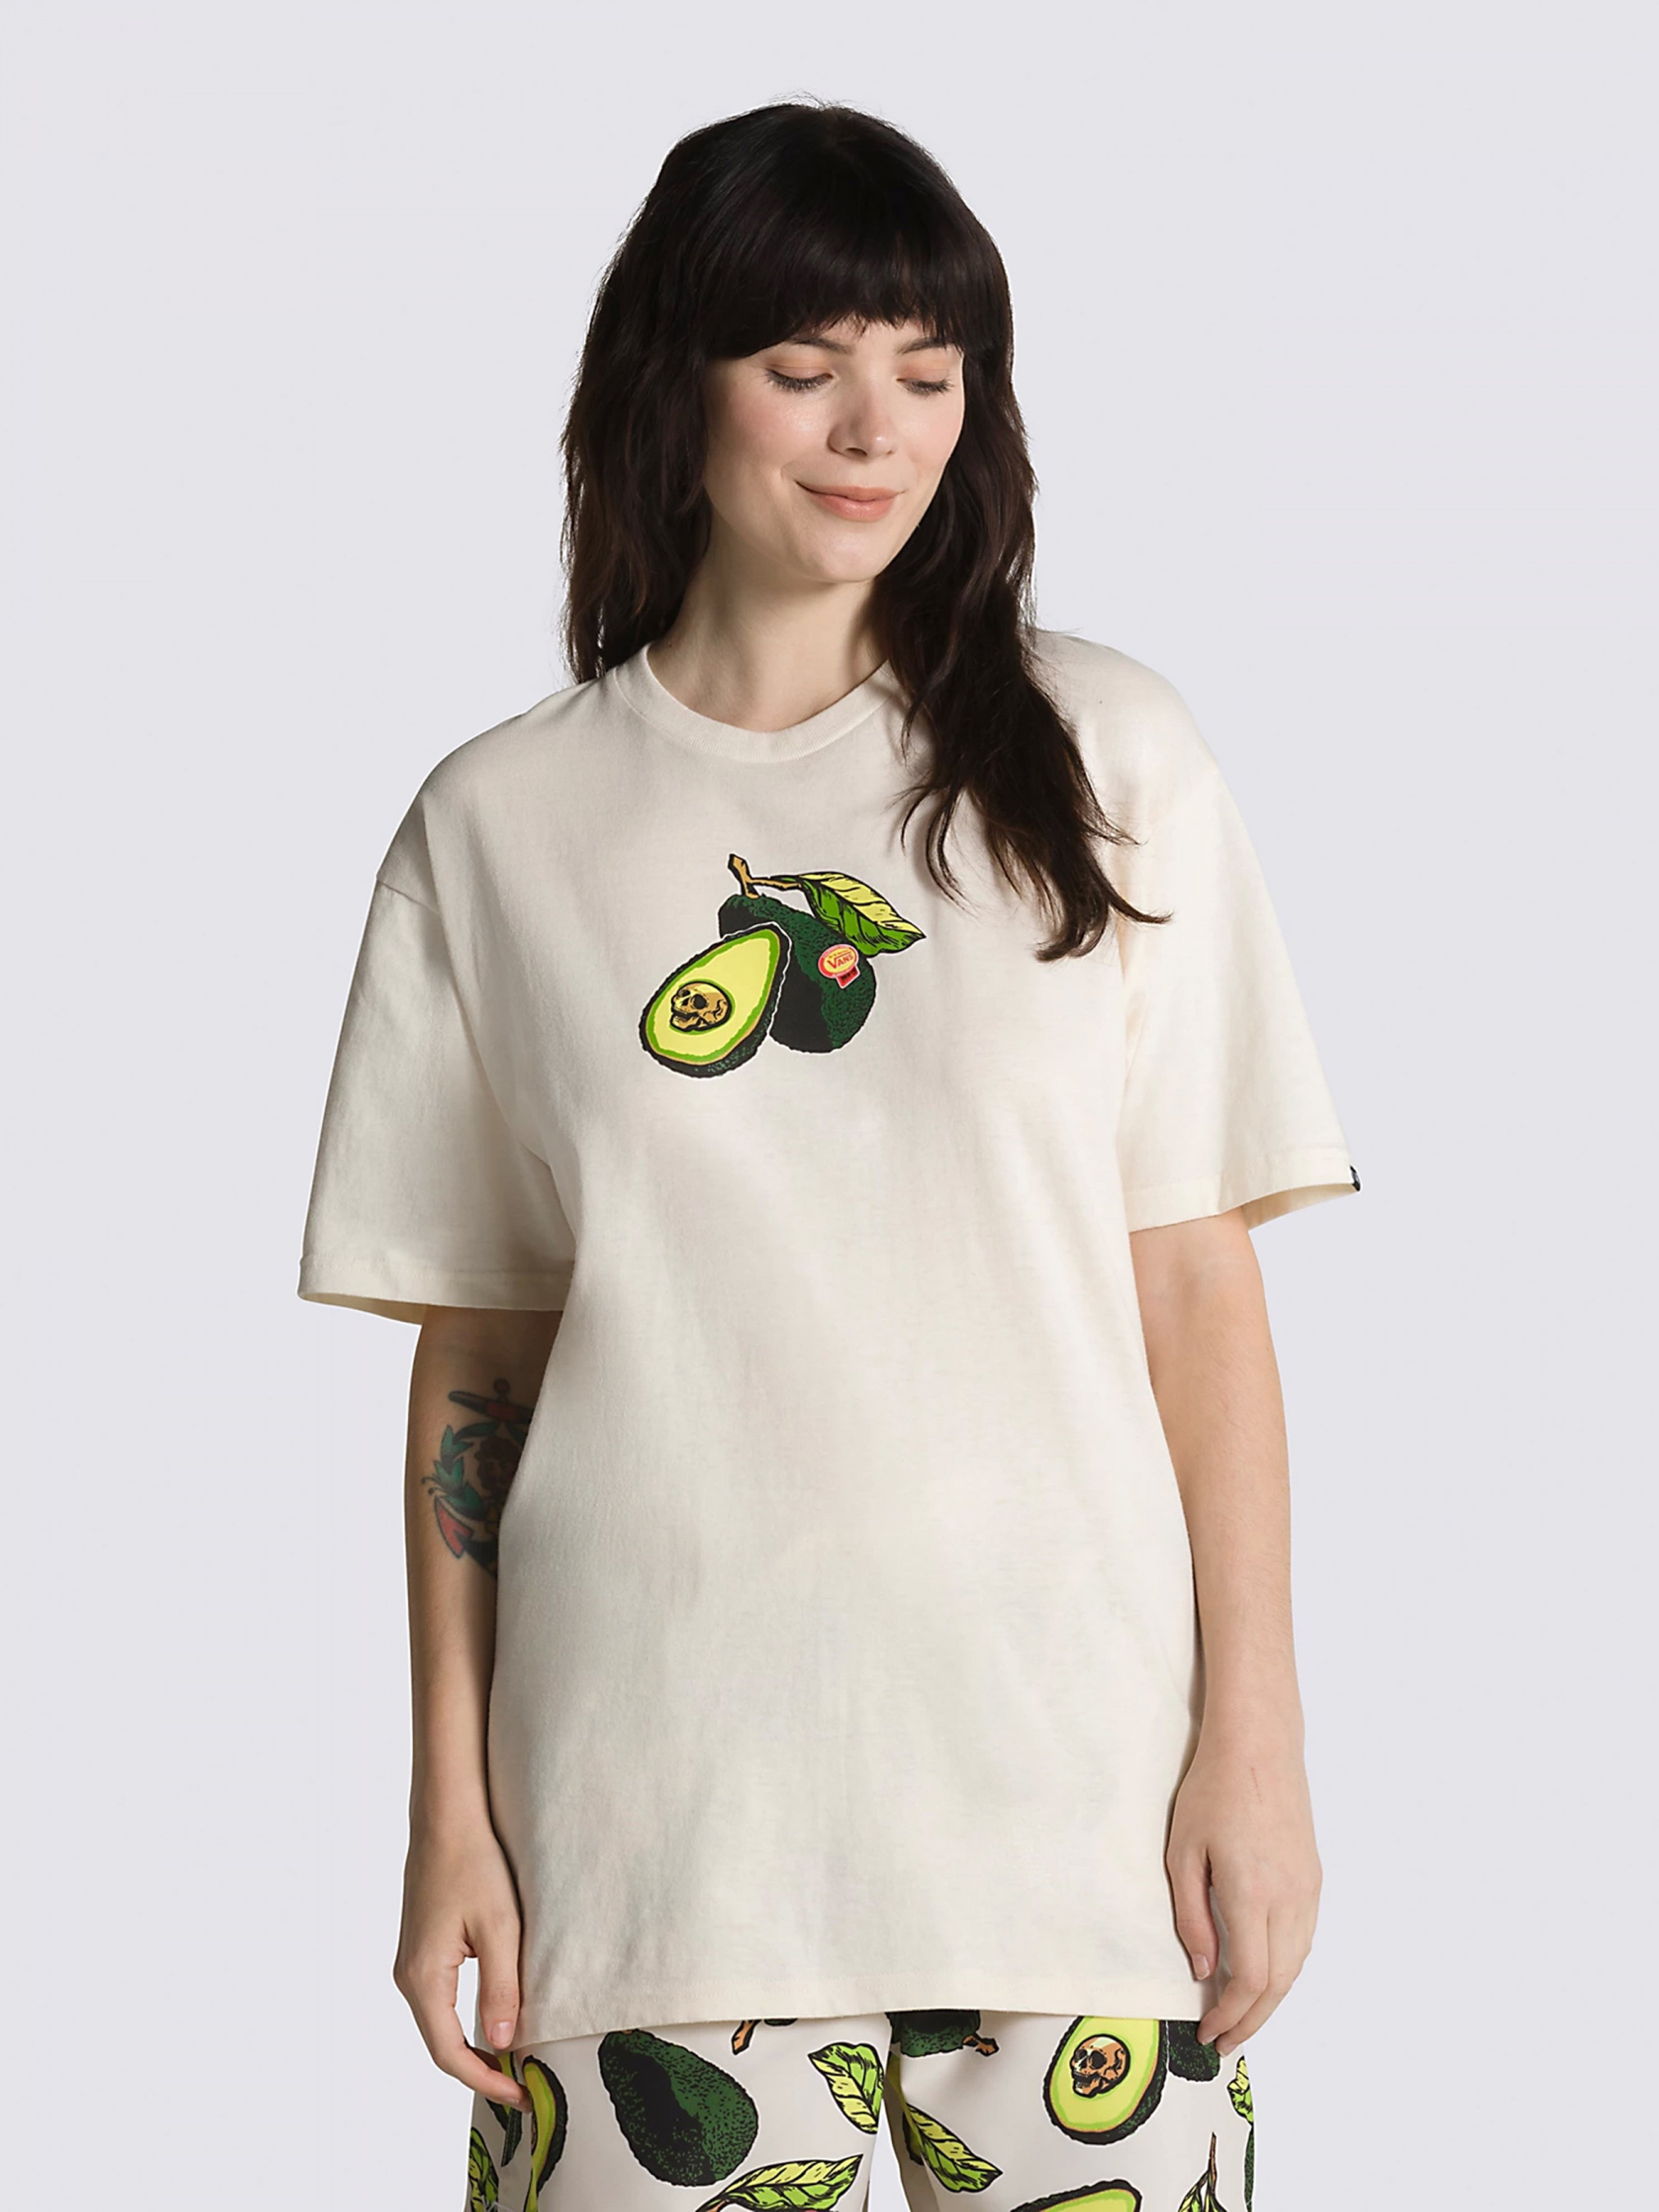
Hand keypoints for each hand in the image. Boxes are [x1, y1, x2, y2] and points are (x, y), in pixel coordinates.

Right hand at [392, 1815, 529, 2108]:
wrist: (446, 1817)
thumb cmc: (473, 1864)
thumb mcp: (500, 1927)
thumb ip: (501, 1988)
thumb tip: (505, 2043)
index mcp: (423, 1978)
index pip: (450, 2053)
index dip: (485, 2080)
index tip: (520, 2096)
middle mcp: (409, 1977)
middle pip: (442, 2045)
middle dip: (481, 2070)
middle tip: (523, 2085)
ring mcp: (412, 1964)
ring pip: (441, 2024)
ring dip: (475, 2047)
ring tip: (515, 2061)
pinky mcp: (422, 1950)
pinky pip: (442, 2002)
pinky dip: (468, 2022)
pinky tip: (496, 2021)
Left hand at [1166, 1726, 1321, 2054]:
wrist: (1259, 1745)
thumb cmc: (1212, 1790)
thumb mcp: (1183, 1852)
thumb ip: (1192, 1917)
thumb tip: (1205, 1971)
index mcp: (1252, 1894)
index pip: (1250, 1980)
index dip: (1230, 2015)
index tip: (1209, 2033)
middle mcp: (1289, 1898)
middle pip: (1279, 1984)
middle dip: (1251, 2020)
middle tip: (1224, 2040)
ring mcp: (1308, 1889)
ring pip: (1297, 1965)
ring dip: (1271, 1999)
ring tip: (1241, 2016)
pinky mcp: (1314, 1878)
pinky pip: (1304, 1939)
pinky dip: (1286, 1969)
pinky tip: (1264, 1974)